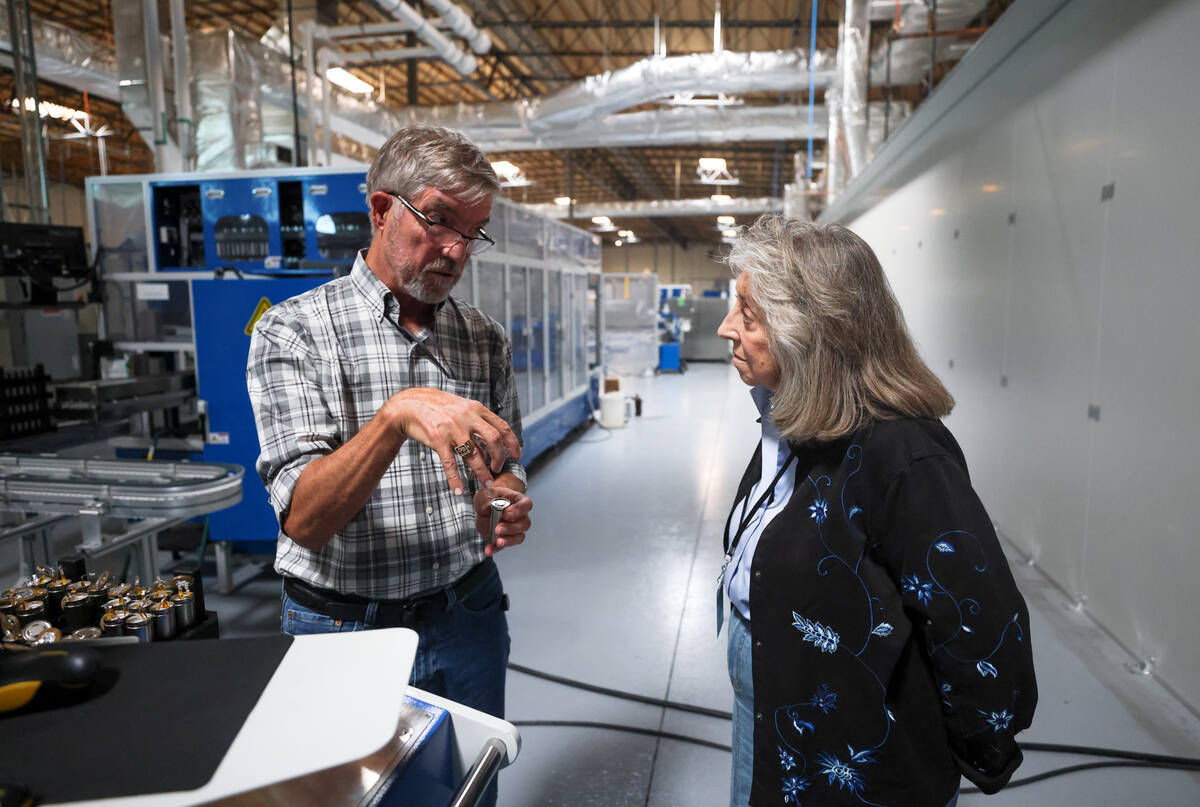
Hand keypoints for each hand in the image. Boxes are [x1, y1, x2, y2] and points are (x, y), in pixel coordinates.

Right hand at [386, 387, 520, 494]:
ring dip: (482, 473)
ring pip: (474, 455)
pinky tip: (458, 490)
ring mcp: (453, 428)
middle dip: (500, 458)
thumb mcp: (462, 411)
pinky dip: (455, 479)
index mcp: (476, 409)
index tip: (517, 455)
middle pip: (494, 440)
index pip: (502, 426)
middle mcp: (467, 417)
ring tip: (486, 483)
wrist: (410, 404)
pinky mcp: (438, 439)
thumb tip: (488, 451)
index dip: (513, 443)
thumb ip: (476, 427)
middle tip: (498, 469)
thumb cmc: (438, 409)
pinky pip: (450, 463)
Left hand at [473, 482, 531, 556]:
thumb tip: (489, 508)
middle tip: (498, 528)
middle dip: (511, 528)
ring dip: (508, 540)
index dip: (519, 510)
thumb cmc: (489, 497)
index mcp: (518, 501)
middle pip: (524, 524)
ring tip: (498, 541)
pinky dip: (496, 549)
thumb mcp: (485, 495)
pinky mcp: (505, 538)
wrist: (484, 507)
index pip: (526, 504)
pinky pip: (503, 546)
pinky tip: (489, 550)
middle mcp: (520, 516)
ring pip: (518, 537)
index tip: (507, 514)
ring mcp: (514, 528)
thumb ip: (486, 501)